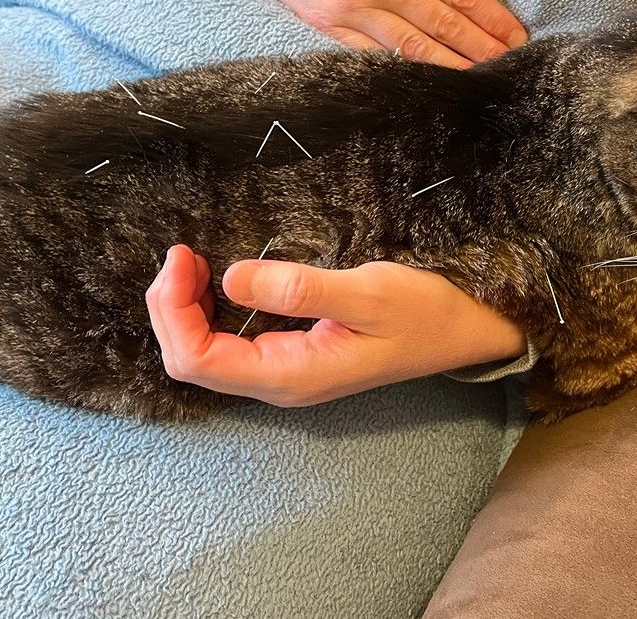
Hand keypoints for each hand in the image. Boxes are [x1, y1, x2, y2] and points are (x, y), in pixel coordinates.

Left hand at [146, 244, 527, 406]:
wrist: (465, 331)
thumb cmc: (424, 312)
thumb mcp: (368, 292)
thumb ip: (300, 288)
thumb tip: (230, 277)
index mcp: (291, 375)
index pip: (198, 360)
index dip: (174, 311)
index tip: (184, 257)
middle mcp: (280, 382)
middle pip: (192, 360)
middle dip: (171, 309)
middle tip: (180, 254)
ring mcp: (285, 372)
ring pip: (206, 352)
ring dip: (186, 310)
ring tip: (190, 262)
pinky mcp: (292, 356)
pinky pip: (229, 342)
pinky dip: (209, 310)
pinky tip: (215, 278)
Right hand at [258, 0, 527, 68]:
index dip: (490, 16)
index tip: (515, 34)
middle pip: (441, 23)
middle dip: (481, 47)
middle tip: (512, 65)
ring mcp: (351, 10)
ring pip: (412, 47)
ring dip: (451, 66)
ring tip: (480, 79)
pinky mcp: (329, 28)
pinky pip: (374, 56)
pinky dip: (404, 71)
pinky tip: (430, 82)